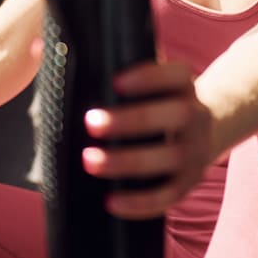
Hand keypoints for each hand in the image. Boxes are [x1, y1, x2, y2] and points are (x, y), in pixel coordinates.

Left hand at [82, 61, 212, 219]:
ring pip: (171, 157)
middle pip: (177, 115)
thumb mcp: (153, 86)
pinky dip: (140, 202)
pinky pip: (168, 196)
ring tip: (90, 161)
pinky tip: (110, 202)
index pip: (177, 75)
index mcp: (186, 86)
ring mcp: (197, 151)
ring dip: (129, 160)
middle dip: (133, 120)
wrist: (200, 133)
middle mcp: (198, 116)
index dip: (149, 77)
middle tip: (91, 122)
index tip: (115, 82)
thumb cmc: (157, 105)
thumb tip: (57, 56)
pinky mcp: (189, 182)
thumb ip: (120, 76)